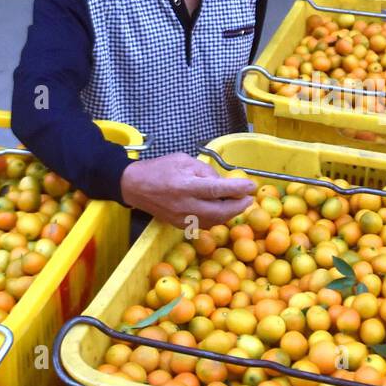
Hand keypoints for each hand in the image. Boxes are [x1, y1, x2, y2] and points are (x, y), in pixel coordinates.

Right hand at [119, 153, 255, 228]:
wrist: (134, 186)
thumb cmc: (159, 169)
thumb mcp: (183, 160)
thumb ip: (205, 171)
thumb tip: (223, 182)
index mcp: (184, 185)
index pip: (216, 190)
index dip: (236, 189)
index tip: (251, 186)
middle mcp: (184, 205)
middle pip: (219, 212)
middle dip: (238, 206)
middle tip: (248, 198)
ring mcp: (181, 218)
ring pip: (213, 221)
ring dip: (229, 213)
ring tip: (238, 203)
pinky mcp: (179, 225)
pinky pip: (204, 223)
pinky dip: (217, 217)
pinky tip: (222, 209)